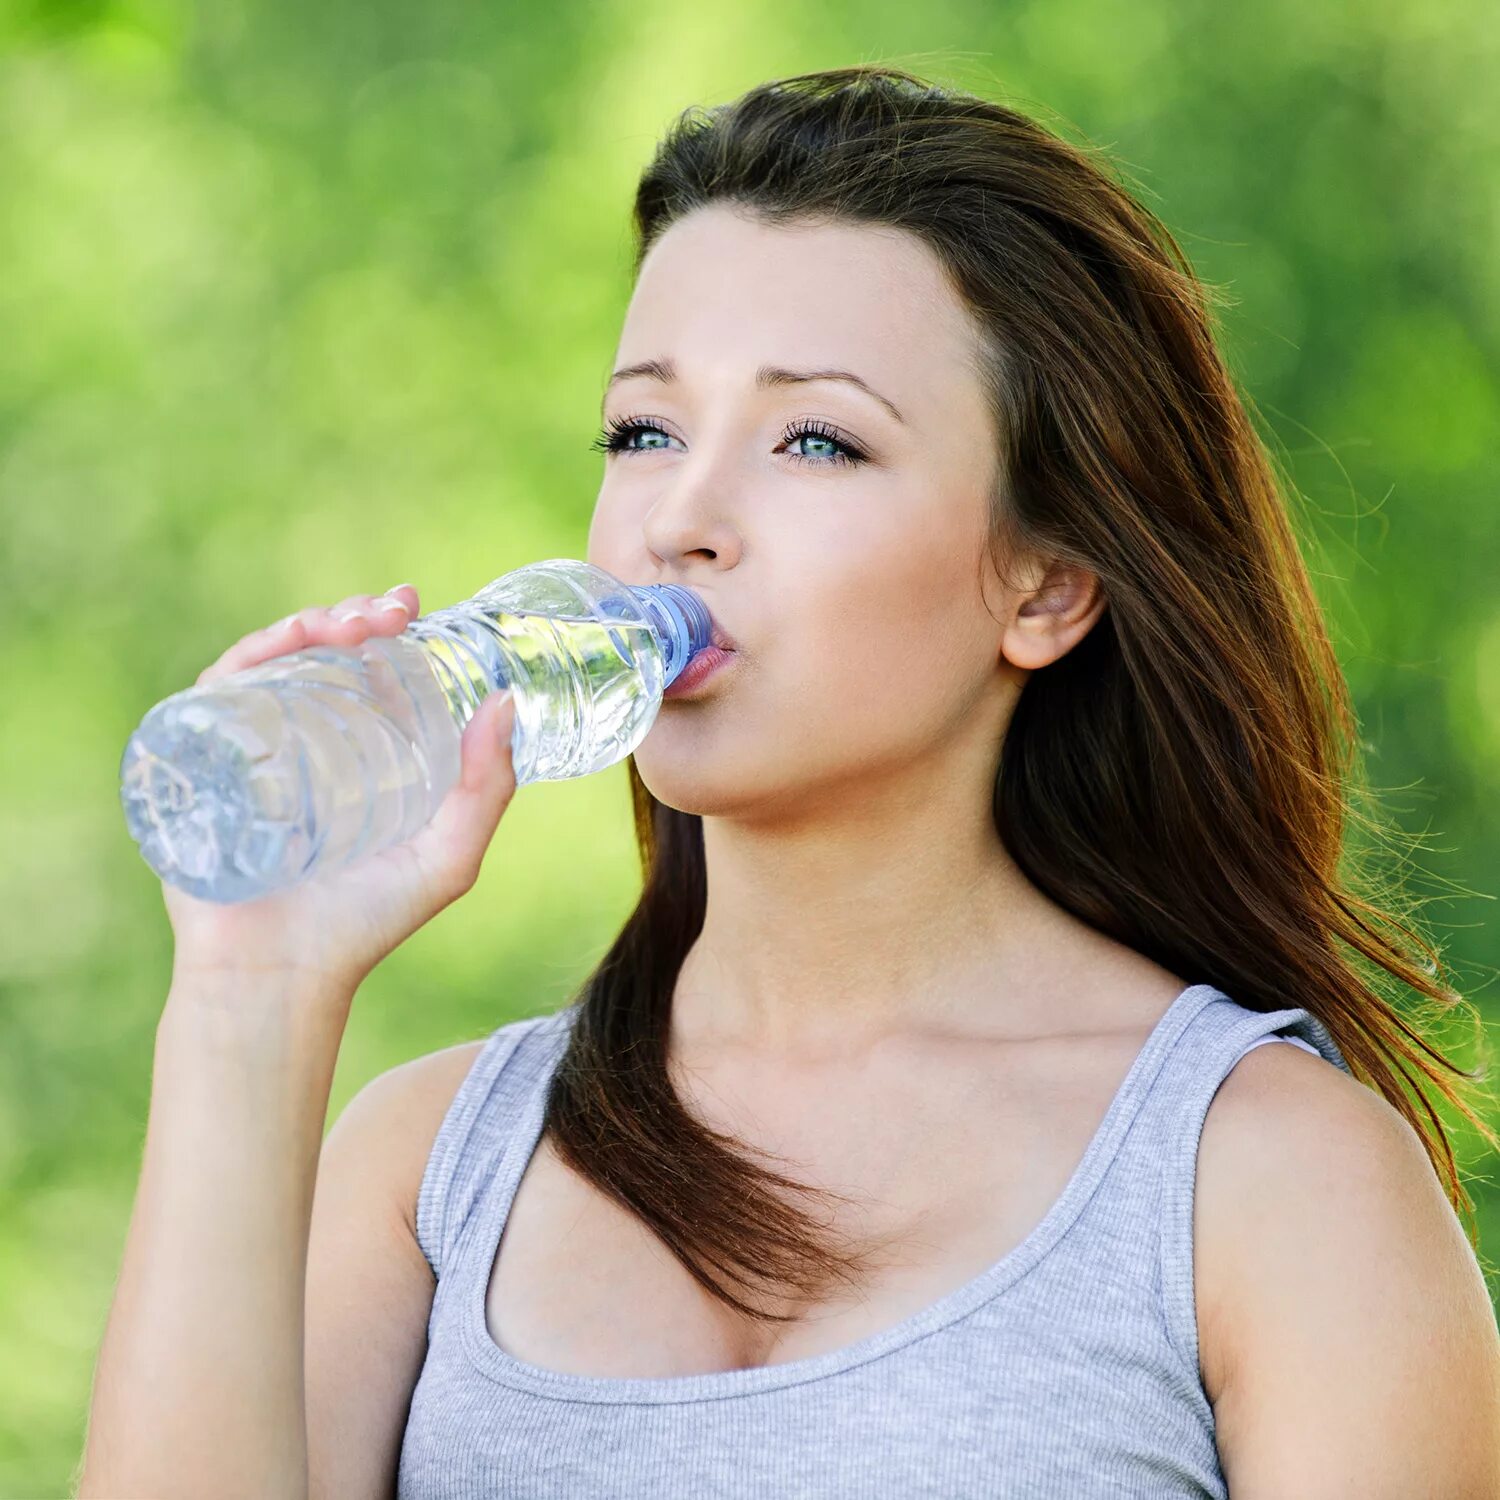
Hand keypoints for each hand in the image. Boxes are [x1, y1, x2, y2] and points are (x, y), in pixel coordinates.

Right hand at [161, 584, 518, 994]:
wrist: (276, 978)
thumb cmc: (364, 925)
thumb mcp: (448, 856)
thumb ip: (487, 790)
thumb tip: (507, 701)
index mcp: (361, 757)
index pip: (373, 674)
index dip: (391, 633)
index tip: (414, 609)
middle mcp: (305, 745)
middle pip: (321, 658)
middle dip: (354, 617)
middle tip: (391, 611)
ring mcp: (250, 750)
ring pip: (271, 663)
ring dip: (306, 626)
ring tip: (349, 625)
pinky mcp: (200, 764)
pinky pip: (213, 694)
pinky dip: (244, 660)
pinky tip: (282, 647)